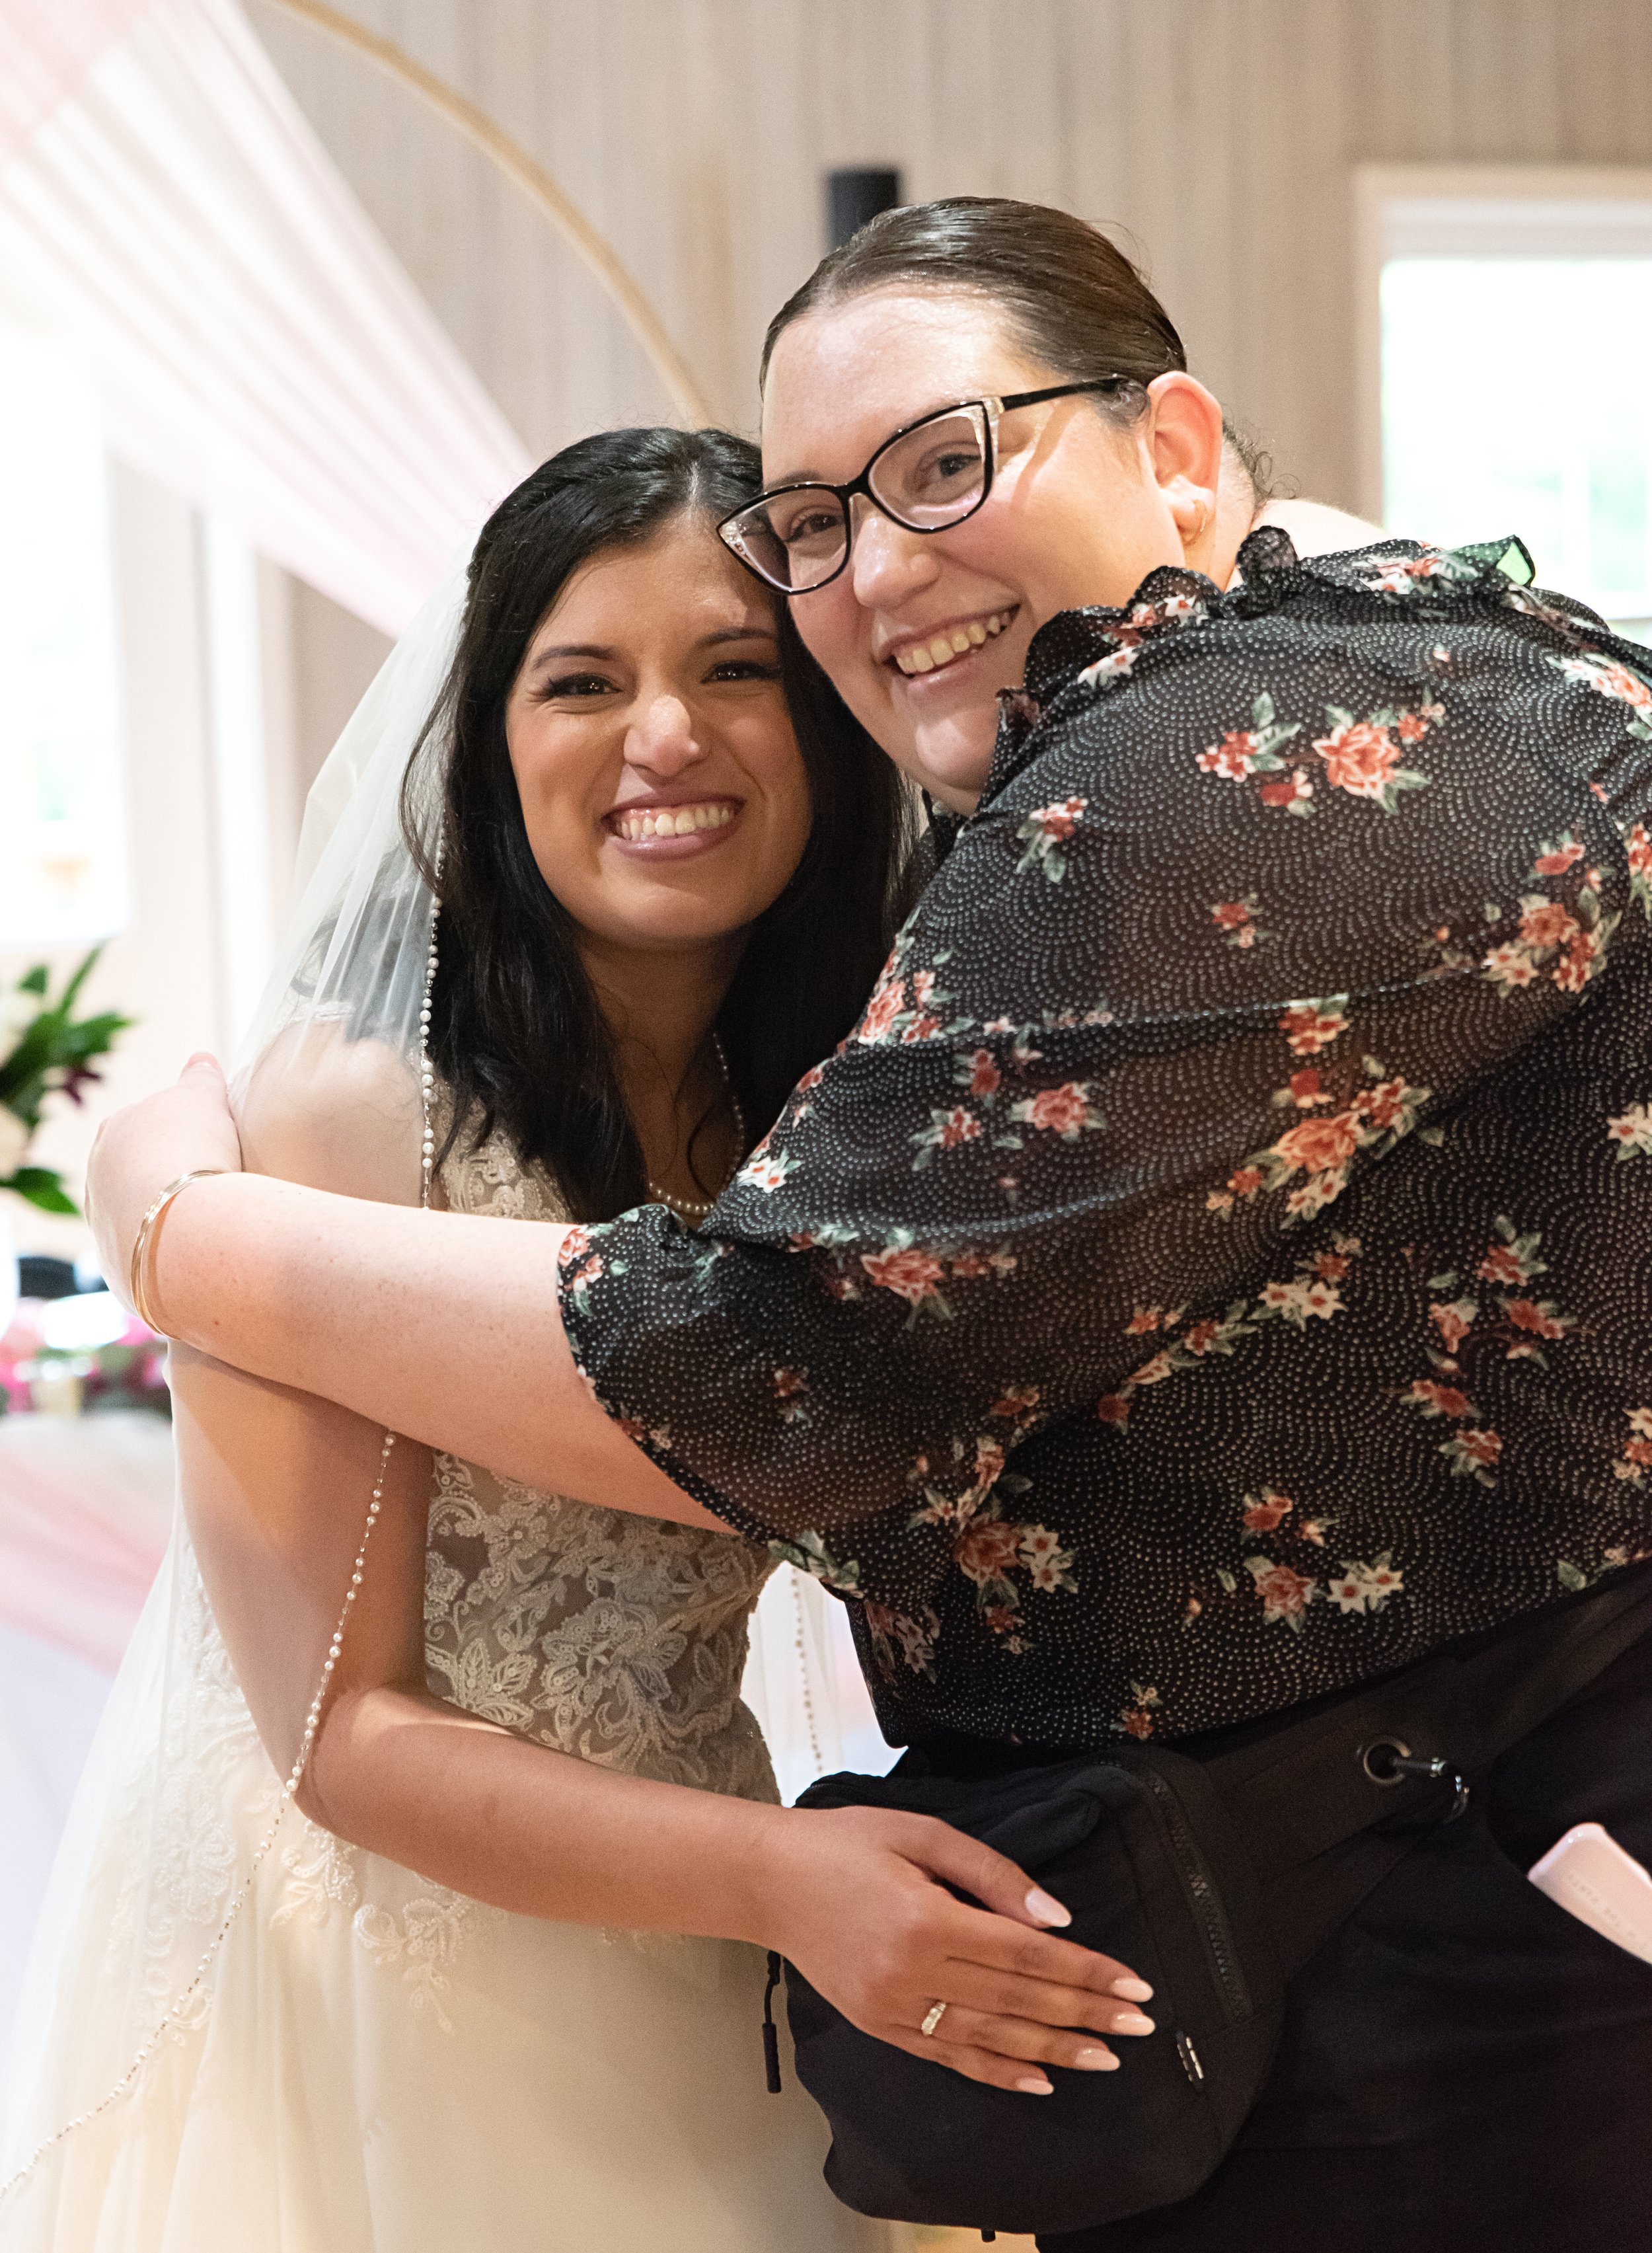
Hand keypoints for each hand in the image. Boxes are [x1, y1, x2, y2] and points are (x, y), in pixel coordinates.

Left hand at [88, 1054, 241, 1313]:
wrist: (186, 1229)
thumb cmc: (194, 1151)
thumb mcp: (204, 1098)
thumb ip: (201, 1078)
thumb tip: (201, 1059)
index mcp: (113, 1131)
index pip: (146, 1124)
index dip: (181, 1132)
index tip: (211, 1143)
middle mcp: (98, 1179)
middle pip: (139, 1172)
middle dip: (169, 1176)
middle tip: (214, 1182)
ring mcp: (108, 1229)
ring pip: (143, 1216)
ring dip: (169, 1217)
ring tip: (210, 1221)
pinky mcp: (126, 1272)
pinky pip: (154, 1256)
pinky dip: (174, 1252)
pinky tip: (201, 1251)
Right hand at [760, 1805, 1155, 2095]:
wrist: (769, 1881)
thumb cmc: (847, 1843)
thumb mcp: (921, 1833)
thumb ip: (993, 1874)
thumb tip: (1056, 1918)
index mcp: (928, 1919)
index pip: (1027, 1954)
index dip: (1086, 1971)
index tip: (1134, 1984)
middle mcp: (914, 1973)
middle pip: (1018, 1998)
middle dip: (1085, 2012)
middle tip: (1141, 2023)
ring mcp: (895, 2008)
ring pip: (991, 2036)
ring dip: (1054, 2048)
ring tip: (1106, 2055)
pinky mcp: (882, 2026)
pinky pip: (950, 2056)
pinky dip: (998, 2070)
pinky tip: (1037, 2078)